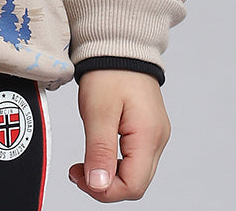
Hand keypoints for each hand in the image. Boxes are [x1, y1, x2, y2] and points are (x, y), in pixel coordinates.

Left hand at [69, 69, 170, 201]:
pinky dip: (114, 162)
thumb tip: (99, 185)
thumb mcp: (98, 111)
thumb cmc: (109, 71)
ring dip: (109, 175)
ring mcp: (154, 134)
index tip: (80, 177)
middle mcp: (157, 139)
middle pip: (135, 183)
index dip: (105, 190)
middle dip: (104, 185)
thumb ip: (100, 151)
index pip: (133, 186)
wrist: (119, 43)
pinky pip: (134, 158)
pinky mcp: (147, 129)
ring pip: (134, 173)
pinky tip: (98, 153)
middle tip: (77, 172)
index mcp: (149, 136)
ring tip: (84, 164)